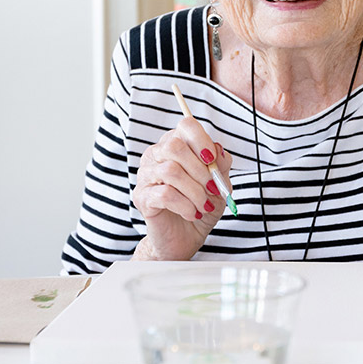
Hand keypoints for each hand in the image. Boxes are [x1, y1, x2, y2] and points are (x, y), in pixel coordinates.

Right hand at [131, 116, 232, 260]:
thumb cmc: (200, 205)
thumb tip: (219, 149)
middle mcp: (156, 156)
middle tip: (212, 188)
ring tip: (204, 206)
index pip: (185, 126)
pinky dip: (185, 205)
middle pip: (174, 146)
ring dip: (195, 191)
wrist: (186, 237)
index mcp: (175, 145)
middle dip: (200, 170)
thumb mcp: (219, 184)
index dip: (202, 140)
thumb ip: (221, 165)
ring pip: (171, 171)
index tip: (213, 159)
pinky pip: (165, 194)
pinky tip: (192, 213)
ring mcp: (146, 176)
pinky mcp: (142, 197)